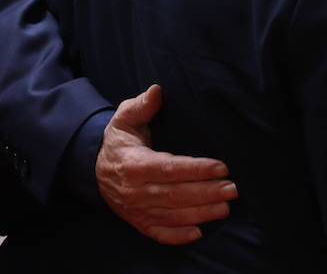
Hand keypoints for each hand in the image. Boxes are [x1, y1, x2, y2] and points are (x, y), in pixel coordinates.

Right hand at [95, 84, 237, 244]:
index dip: (197, 169)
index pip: (170, 168)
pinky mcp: (138, 222)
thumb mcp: (125, 118)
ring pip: (172, 215)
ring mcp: (136, 209)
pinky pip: (159, 233)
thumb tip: (157, 91)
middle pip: (176, 195)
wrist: (94, 168)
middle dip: (207, 193)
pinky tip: (199, 233)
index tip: (222, 167)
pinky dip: (178, 236)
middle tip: (233, 188)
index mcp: (134, 164)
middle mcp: (135, 191)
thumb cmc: (120, 140)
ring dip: (201, 213)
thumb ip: (141, 105)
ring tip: (226, 207)